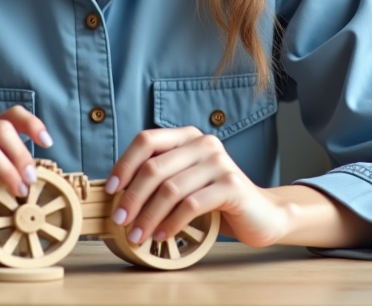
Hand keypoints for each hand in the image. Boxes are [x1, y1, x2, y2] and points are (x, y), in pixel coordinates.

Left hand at [104, 127, 284, 248]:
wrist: (261, 215)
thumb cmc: (215, 200)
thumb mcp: (184, 182)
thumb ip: (159, 179)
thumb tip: (115, 195)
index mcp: (187, 136)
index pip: (146, 140)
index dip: (124, 164)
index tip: (109, 190)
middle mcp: (203, 143)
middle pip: (154, 167)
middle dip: (132, 197)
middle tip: (119, 221)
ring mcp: (219, 162)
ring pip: (170, 189)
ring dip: (148, 216)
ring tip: (137, 236)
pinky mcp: (231, 185)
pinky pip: (191, 205)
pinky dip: (171, 223)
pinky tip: (162, 236)